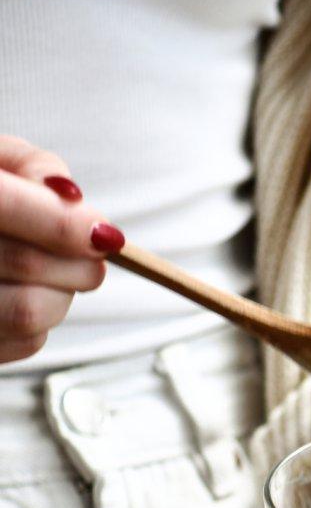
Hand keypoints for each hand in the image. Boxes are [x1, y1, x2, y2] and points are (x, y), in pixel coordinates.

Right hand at [0, 137, 117, 363]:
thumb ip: (33, 166)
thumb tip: (74, 198)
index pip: (1, 205)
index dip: (60, 222)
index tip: (103, 233)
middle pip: (26, 263)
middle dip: (78, 261)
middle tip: (92, 252)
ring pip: (30, 311)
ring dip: (63, 293)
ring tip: (54, 273)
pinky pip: (27, 342)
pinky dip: (44, 319)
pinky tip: (25, 293)